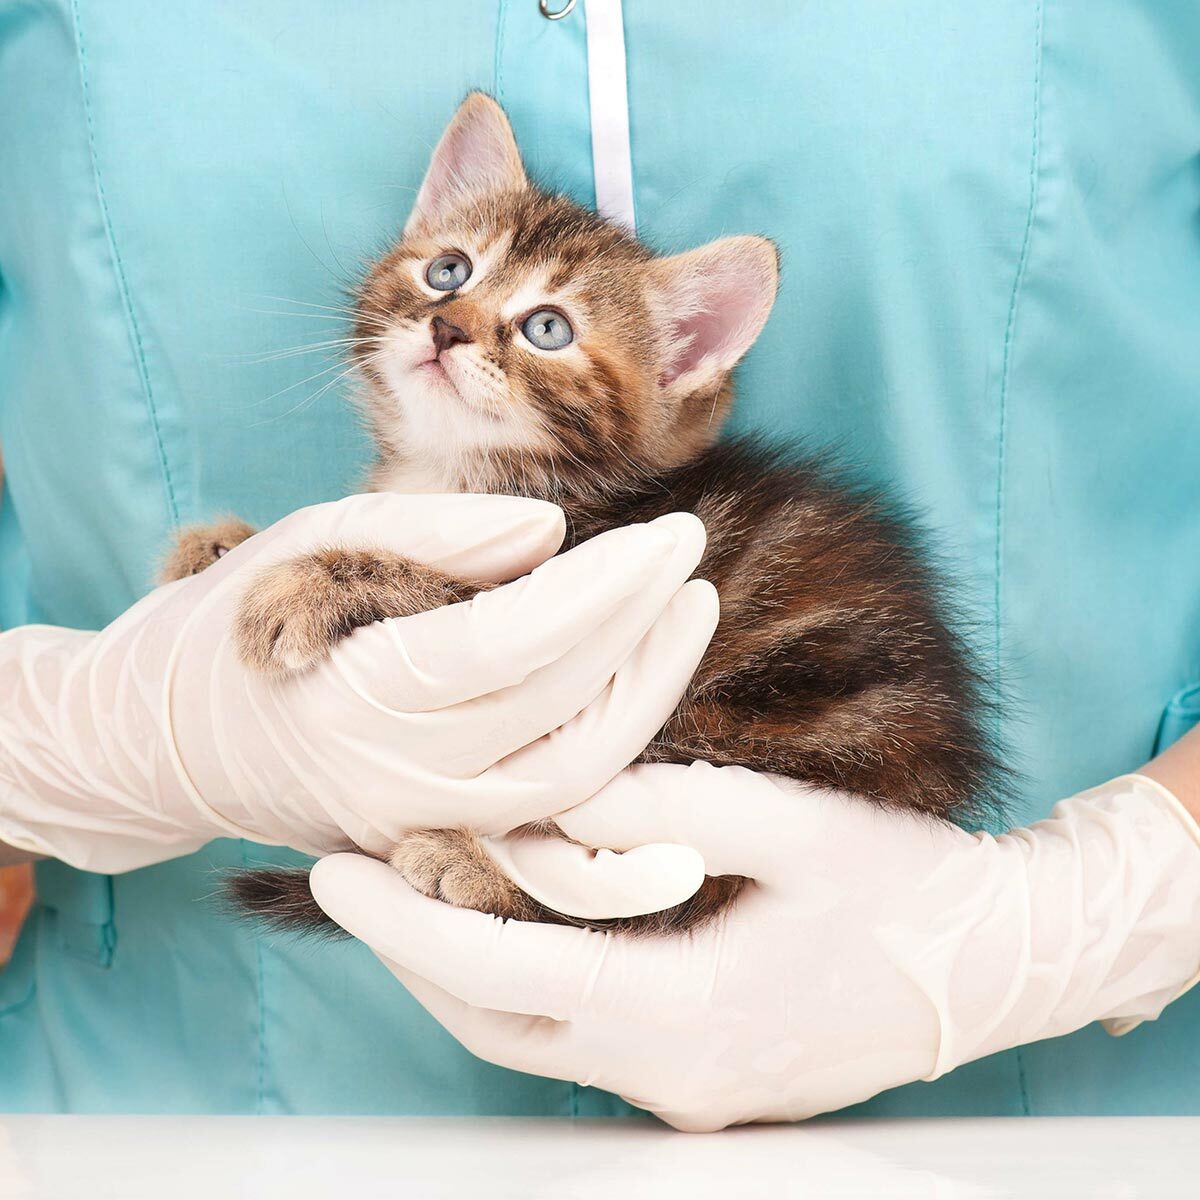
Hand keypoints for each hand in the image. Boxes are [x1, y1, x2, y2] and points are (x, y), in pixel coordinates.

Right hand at [0, 494, 715, 880]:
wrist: (170, 742)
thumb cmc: (237, 622)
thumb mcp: (315, 542)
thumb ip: (432, 528)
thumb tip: (550, 532)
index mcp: (356, 693)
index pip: (513, 643)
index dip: (605, 588)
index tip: (670, 536)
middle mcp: (398, 779)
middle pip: (562, 711)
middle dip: (643, 626)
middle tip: (686, 550)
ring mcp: (423, 827)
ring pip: (575, 778)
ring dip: (647, 695)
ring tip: (686, 611)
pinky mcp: (442, 844)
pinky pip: (553, 819)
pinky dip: (614, 761)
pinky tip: (649, 692)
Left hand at [311, 762, 1199, 1130]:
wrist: (994, 964)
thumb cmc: (902, 888)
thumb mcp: (785, 825)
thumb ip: (662, 808)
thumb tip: (553, 799)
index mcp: (686, 1014)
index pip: (502, 975)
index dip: (407, 924)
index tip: (337, 871)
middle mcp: (671, 1075)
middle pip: (495, 1022)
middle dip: (411, 953)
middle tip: (355, 876)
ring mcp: (686, 1091)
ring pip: (528, 1039)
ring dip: (463, 969)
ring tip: (414, 889)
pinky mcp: (702, 1081)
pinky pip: (579, 1037)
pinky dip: (526, 981)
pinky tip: (512, 920)